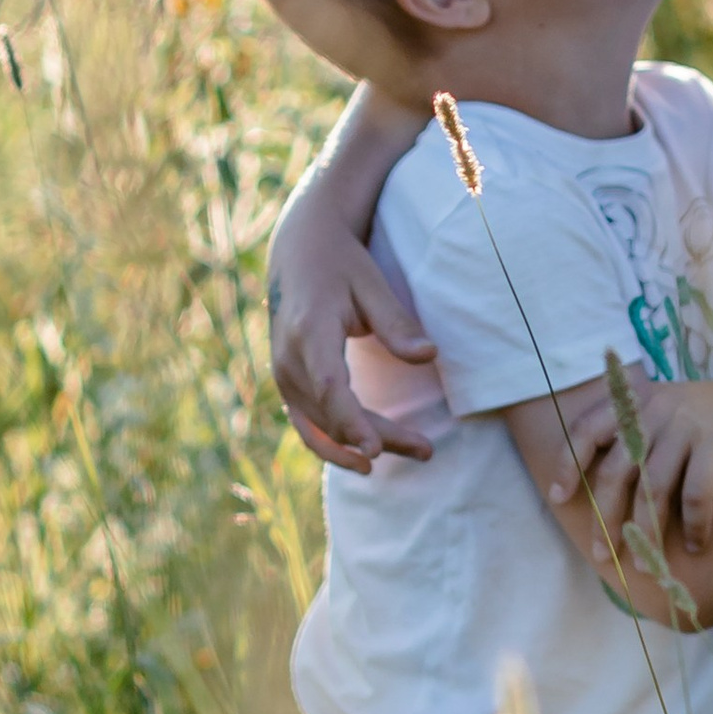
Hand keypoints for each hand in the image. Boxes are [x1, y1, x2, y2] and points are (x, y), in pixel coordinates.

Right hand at [268, 199, 436, 470]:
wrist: (298, 254)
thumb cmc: (341, 265)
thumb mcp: (372, 285)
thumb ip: (397, 324)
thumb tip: (429, 356)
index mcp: (310, 331)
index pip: (329, 387)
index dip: (351, 422)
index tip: (376, 451)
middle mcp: (289, 359)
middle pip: (333, 415)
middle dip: (379, 437)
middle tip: (427, 450)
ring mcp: (283, 375)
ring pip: (323, 426)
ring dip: (363, 445)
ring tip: (415, 452)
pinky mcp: (288, 384)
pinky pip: (308, 425)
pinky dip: (335, 446)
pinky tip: (366, 459)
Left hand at [562, 352, 712, 557]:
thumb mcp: (682, 412)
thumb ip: (648, 433)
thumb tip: (615, 485)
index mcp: (644, 400)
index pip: (589, 427)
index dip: (567, 462)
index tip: (557, 497)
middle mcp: (660, 408)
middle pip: (617, 468)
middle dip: (604, 516)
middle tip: (599, 554)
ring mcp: (690, 422)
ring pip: (654, 487)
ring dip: (645, 531)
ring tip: (646, 565)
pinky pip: (697, 491)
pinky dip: (694, 523)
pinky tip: (696, 545)